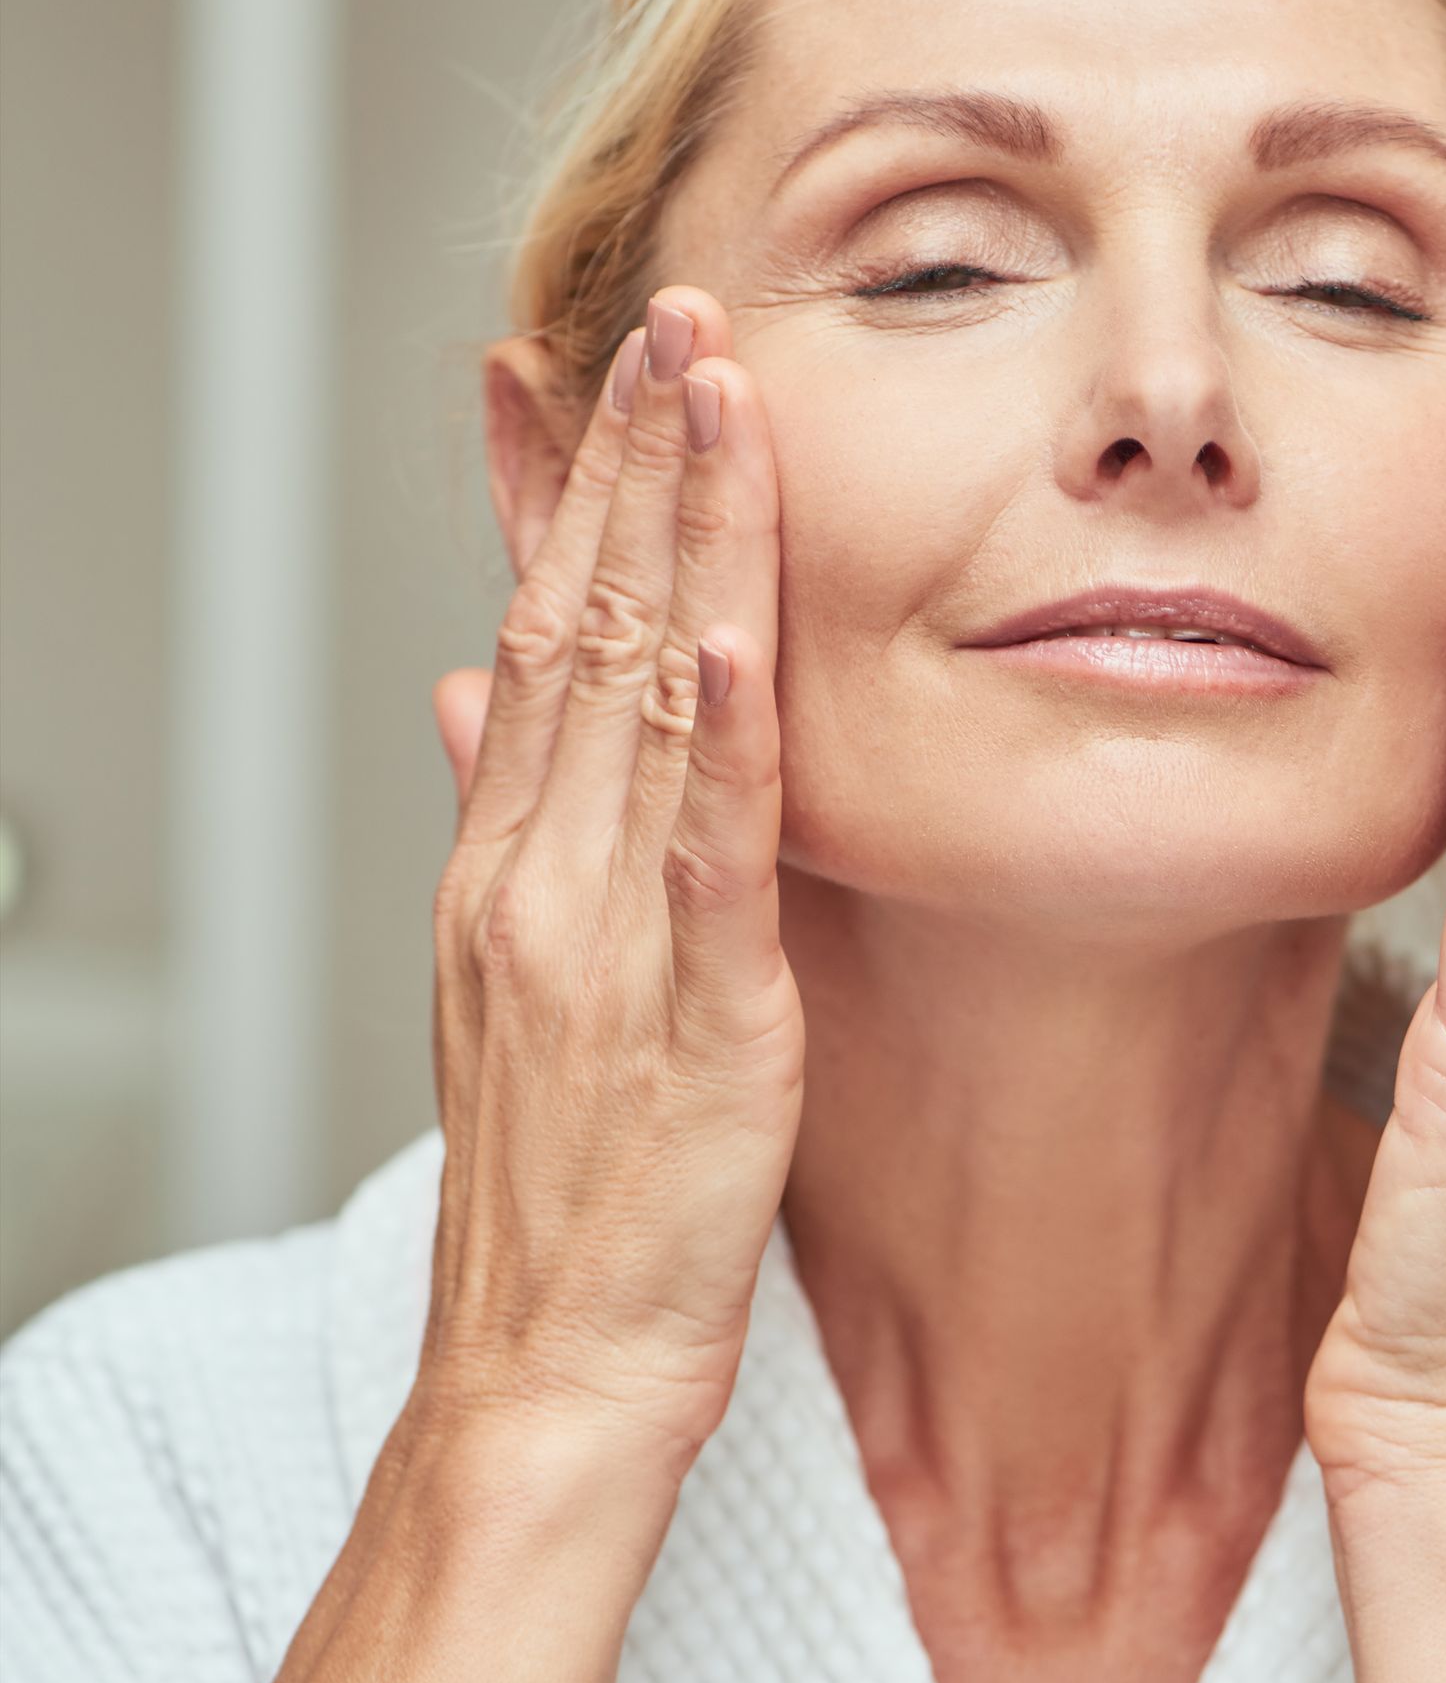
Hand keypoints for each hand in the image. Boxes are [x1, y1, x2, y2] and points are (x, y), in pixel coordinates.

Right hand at [418, 287, 802, 1481]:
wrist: (545, 1370)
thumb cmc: (565, 1195)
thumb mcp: (519, 990)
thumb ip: (511, 835)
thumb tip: (479, 705)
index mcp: (510, 866)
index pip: (541, 635)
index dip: (580, 491)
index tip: (620, 368)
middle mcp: (537, 875)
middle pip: (581, 627)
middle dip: (633, 461)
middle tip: (680, 311)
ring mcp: (602, 938)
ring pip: (638, 699)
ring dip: (678, 536)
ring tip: (714, 391)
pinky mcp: (690, 1014)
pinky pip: (704, 853)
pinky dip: (716, 732)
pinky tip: (730, 623)